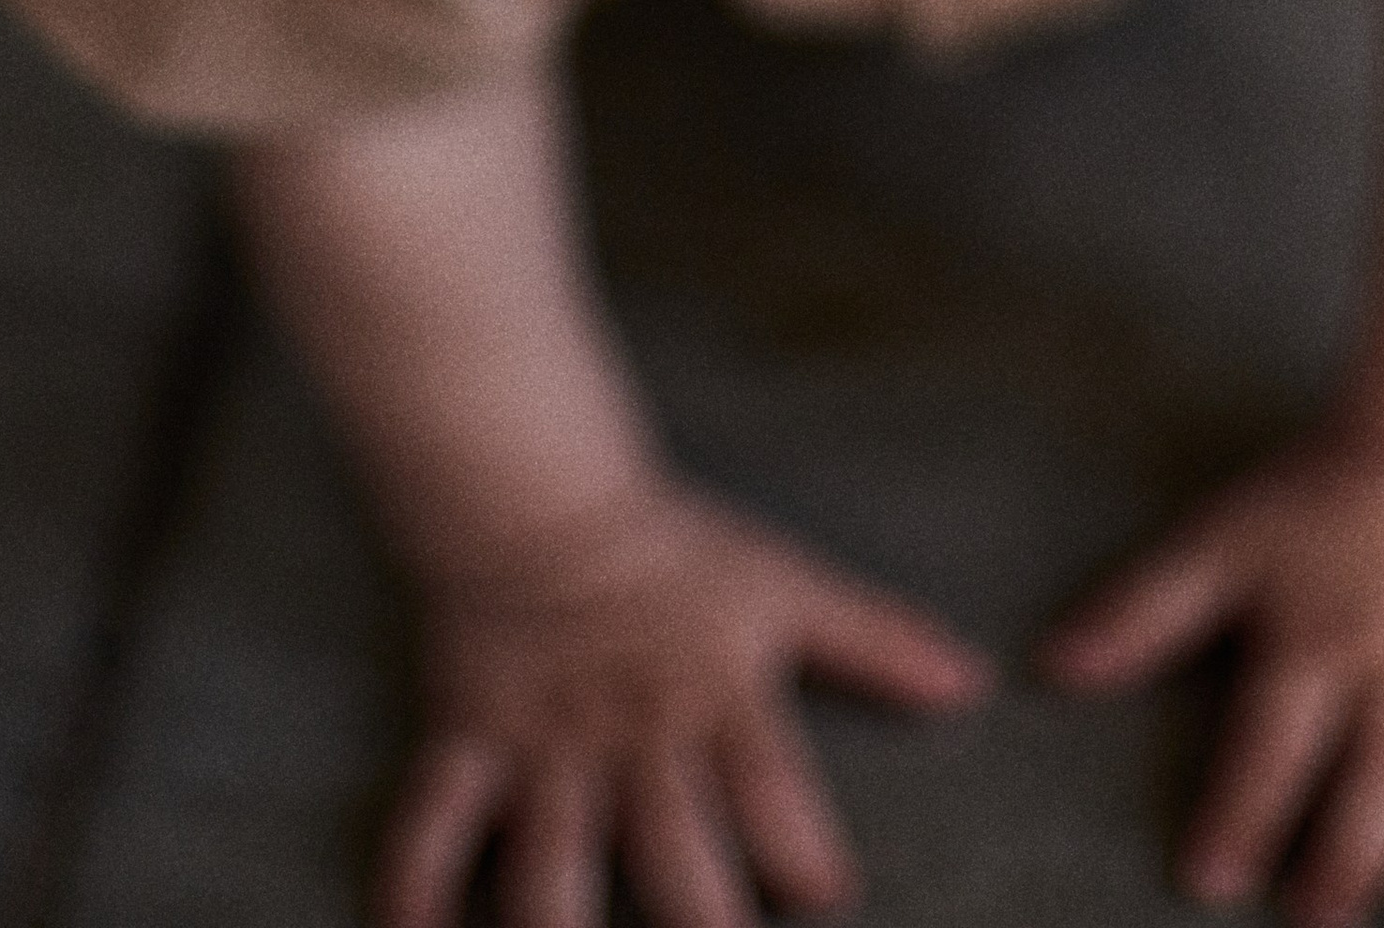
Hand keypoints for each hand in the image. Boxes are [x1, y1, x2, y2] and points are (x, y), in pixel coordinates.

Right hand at [378, 476, 992, 927]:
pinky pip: (432, 821)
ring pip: (550, 859)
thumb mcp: (784, 587)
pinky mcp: (470, 742)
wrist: (538, 499)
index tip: (828, 899)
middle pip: (672, 854)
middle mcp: (634, 738)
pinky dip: (412, 885)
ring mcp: (547, 747)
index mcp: (715, 701)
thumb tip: (970, 686)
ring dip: (555, 925)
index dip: (806, 859)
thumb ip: (876, 643)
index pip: (774, 795)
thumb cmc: (674, 552)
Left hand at [1039, 444, 1383, 927]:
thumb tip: (1055, 668)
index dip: (1237, 814)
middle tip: (1319, 918)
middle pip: (1375, 787)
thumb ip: (1142, 611)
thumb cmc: (1321, 495)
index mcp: (1320, 645)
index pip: (1269, 747)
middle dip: (1344, 864)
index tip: (1211, 880)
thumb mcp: (1220, 543)